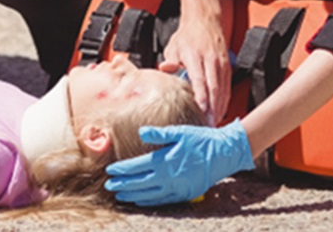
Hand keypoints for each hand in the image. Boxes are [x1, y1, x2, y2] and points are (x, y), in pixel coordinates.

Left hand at [105, 119, 253, 205]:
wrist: (224, 154)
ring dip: (133, 195)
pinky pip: (163, 201)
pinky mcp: (185, 195)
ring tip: (120, 195)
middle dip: (123, 185)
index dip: (122, 170)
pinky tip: (140, 200)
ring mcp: (177, 188)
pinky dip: (149, 201)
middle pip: (140, 183)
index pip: (137, 167)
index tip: (109, 171)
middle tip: (108, 186)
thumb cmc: (200, 140)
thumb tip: (141, 132)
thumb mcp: (179, 132)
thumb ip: (158, 133)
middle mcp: (169, 178)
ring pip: (150, 195)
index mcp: (165, 161)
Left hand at [160, 17, 230, 125]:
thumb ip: (170, 61)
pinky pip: (228, 87)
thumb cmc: (187, 36)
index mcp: (195, 56)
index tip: (201, 111)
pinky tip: (220, 112)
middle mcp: (211, 61)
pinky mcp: (228, 67)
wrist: (204, 21)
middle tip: (208, 125)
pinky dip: (225, 101)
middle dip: (212, 108)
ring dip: (220, 108)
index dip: (201, 97)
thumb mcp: (174, 46)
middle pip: (214, 88)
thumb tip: (163, 70)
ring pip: (224, 90)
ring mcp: (221, 64)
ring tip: (214, 123)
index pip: (199, 80)